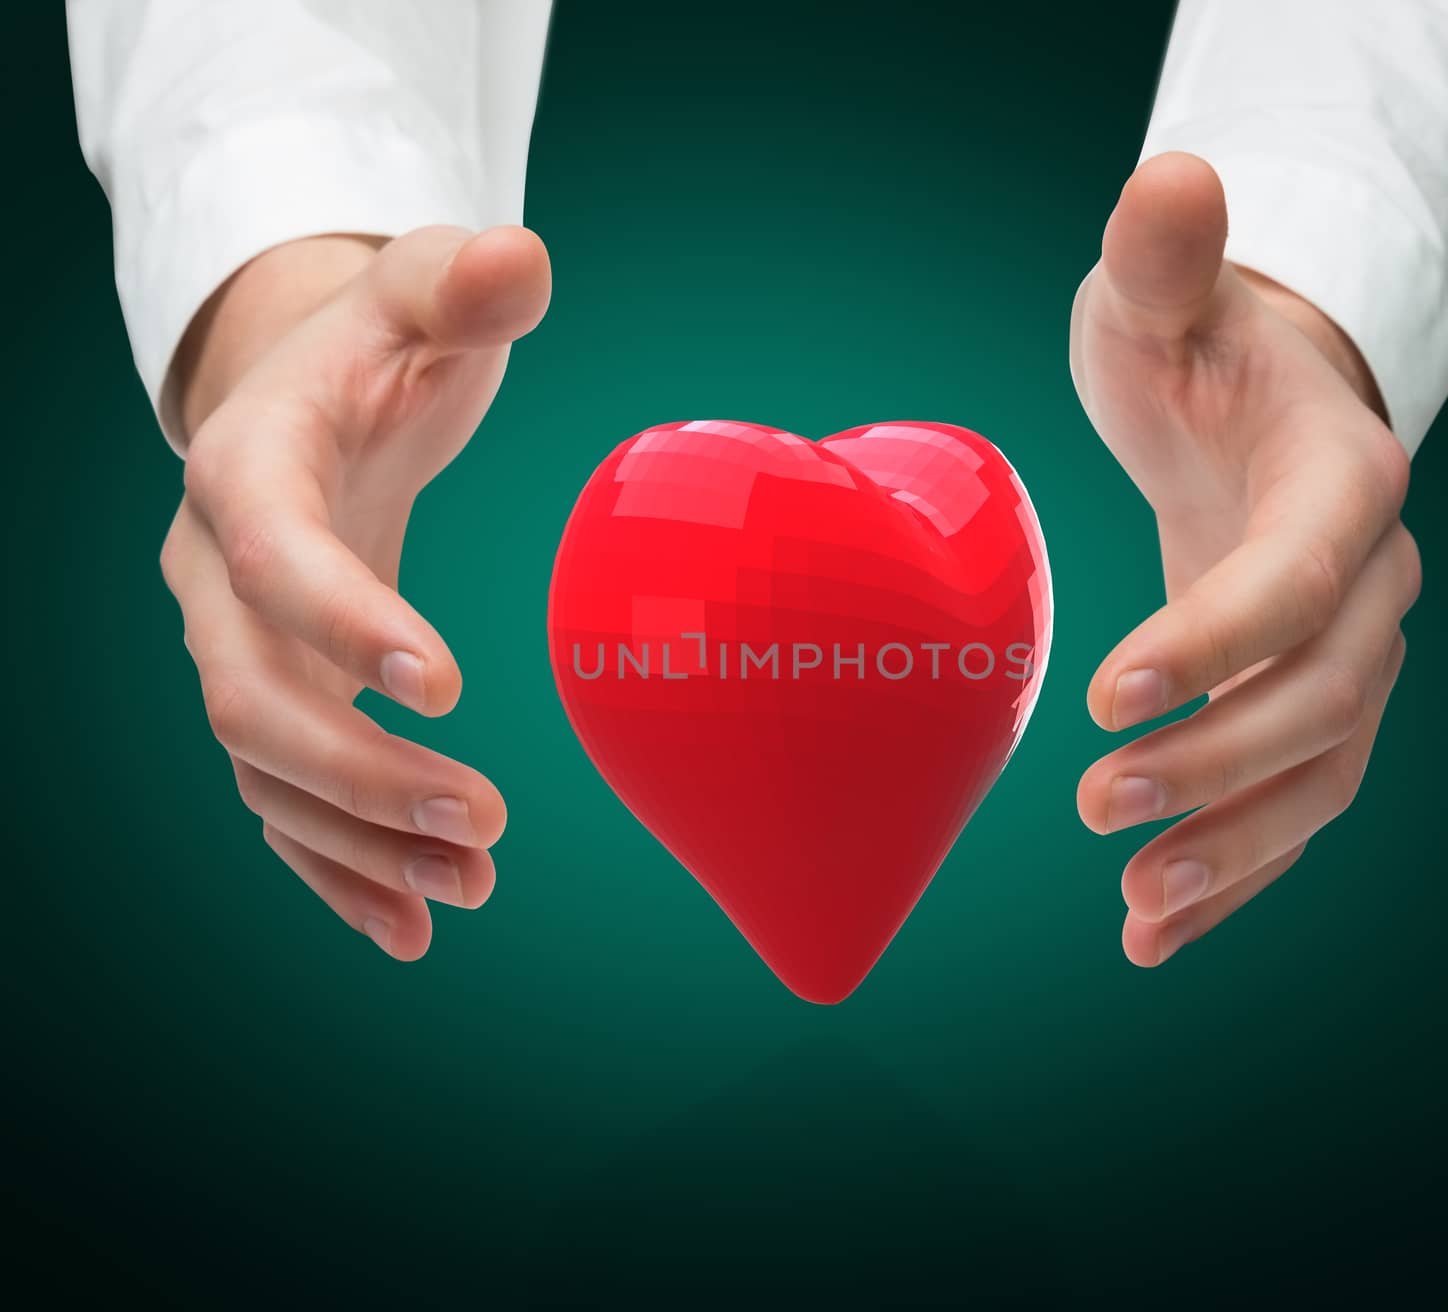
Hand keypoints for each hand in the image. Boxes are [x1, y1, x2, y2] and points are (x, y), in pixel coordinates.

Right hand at [161, 225, 550, 958]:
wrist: (315, 398)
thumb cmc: (379, 341)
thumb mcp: (418, 290)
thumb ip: (462, 283)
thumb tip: (519, 258)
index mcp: (248, 464)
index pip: (271, 553)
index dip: (341, 620)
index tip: (447, 681)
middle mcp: (218, 569)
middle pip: (248, 694)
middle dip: (353, 771)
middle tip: (478, 820)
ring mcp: (238, 643)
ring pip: (262, 771)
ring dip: (355, 842)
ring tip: (468, 888)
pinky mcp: (277, 691)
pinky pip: (283, 800)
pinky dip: (336, 867)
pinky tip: (410, 925)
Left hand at [1069, 153, 1419, 966]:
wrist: (1248, 407)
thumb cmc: (1199, 347)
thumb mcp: (1167, 292)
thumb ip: (1166, 257)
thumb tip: (1169, 179)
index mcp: (1343, 478)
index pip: (1303, 576)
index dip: (1221, 641)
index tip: (1115, 695)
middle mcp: (1369, 580)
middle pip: (1327, 695)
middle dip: (1223, 762)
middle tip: (1102, 804)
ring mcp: (1345, 654)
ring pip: (1324, 773)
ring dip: (1238, 850)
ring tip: (1139, 911)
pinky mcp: (1301, 705)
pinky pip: (1290, 807)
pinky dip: (1234, 873)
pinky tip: (1152, 932)